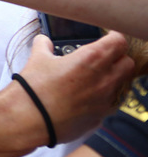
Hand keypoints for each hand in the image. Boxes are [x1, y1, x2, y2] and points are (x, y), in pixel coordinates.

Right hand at [12, 30, 133, 144]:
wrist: (29, 118)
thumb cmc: (34, 89)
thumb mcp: (37, 59)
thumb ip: (44, 46)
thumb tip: (44, 41)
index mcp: (91, 58)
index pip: (119, 42)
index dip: (114, 38)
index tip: (108, 39)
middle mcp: (104, 79)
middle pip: (127, 63)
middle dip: (118, 59)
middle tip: (103, 58)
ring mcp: (105, 100)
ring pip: (120, 85)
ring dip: (110, 80)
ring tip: (90, 80)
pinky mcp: (100, 117)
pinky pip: (107, 104)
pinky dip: (100, 99)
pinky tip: (82, 99)